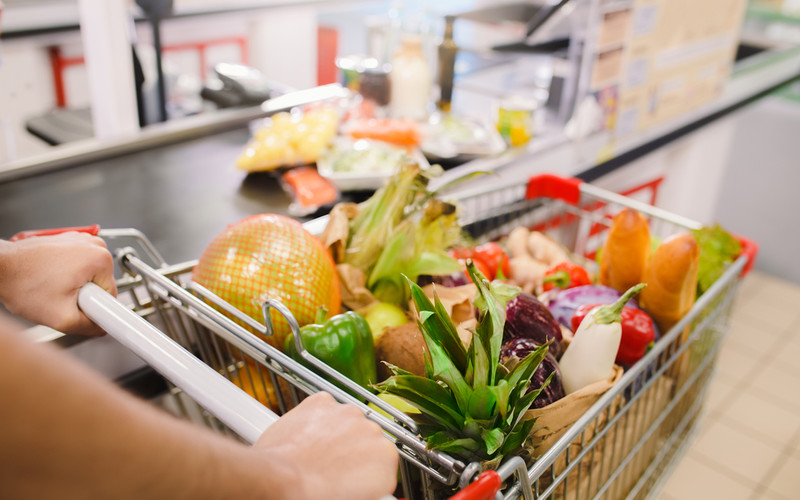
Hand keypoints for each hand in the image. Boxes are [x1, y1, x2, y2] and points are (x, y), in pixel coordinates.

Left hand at [0, 232, 115, 334]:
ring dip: (74, 287)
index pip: (112, 296)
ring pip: (89, 277)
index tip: (78, 310)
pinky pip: (79, 267)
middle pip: (101, 285)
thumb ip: (90, 326)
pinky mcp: (69, 242)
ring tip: (53, 288)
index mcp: (100, 259)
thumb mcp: (61, 317)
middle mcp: (94, 245)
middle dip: (83, 297)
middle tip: (60, 299)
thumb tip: (103, 327)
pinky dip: (66, 276)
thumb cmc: (23, 283)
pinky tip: (49, 279)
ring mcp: (81, 241)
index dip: (95, 309)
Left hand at [253, 392, 397, 499]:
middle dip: (353, 451)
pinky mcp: (323, 402)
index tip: (354, 479)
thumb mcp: (356, 498)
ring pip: (347, 422)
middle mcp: (372, 430)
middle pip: (366, 440)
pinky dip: (317, 419)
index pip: (382, 462)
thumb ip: (369, 485)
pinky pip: (324, 409)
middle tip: (333, 469)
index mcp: (386, 457)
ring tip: (317, 454)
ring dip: (337, 433)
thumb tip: (363, 483)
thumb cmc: (312, 495)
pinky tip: (307, 437)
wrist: (279, 481)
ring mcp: (347, 413)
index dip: (366, 472)